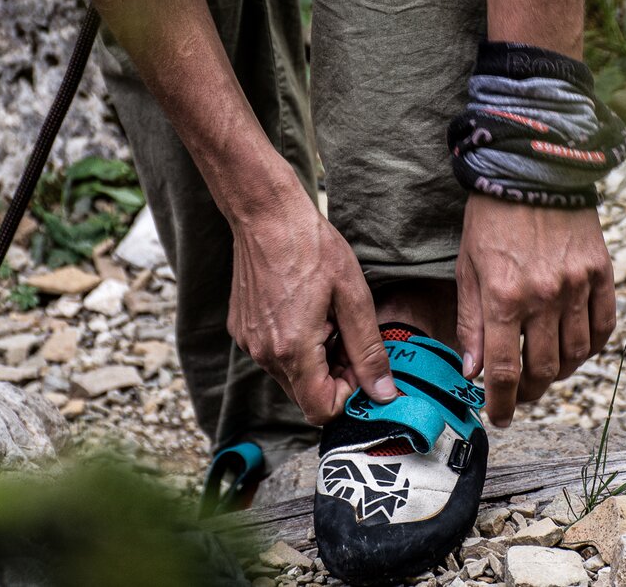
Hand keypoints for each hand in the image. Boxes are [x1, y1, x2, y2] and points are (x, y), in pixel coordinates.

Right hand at [227, 193, 396, 424]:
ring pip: (290, 375)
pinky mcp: (241, 330)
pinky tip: (303, 307)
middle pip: (305, 395)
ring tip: (325, 315)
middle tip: (346, 332)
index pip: (321, 410)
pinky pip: (273, 354)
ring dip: (314, 358)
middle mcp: (264, 354)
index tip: (358, 361)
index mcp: (293, 350)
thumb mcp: (353, 297)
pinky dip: (293, 344)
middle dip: (333, 375)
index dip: (347, 394)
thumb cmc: (312, 247)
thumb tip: (384, 394)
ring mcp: (248, 342)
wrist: (266, 215)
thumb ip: (369, 351)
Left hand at [456, 194, 615, 427]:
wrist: (533, 167)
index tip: (498, 417)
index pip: (504, 370)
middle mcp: (544, 296)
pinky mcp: (601, 272)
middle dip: (530, 393)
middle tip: (519, 398)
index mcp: (504, 296)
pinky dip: (591, 348)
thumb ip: (471, 322)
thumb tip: (474, 371)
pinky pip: (603, 326)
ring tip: (545, 376)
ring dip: (560, 375)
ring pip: (576, 354)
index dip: (501, 403)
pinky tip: (576, 351)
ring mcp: (577, 285)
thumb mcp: (467, 268)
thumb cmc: (491, 218)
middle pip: (544, 369)